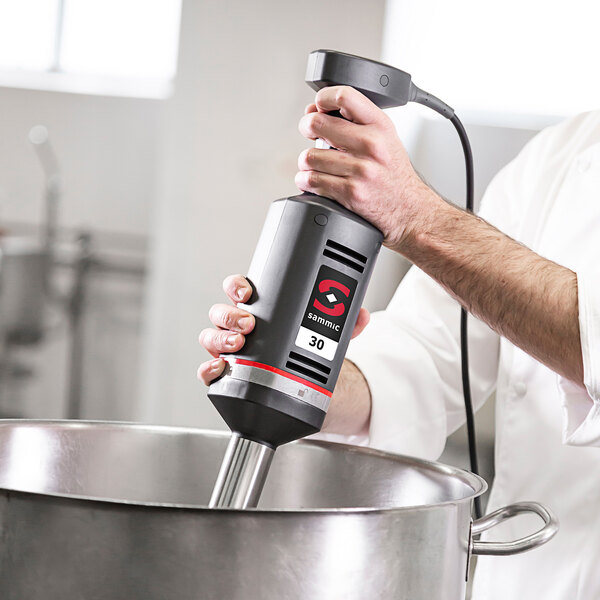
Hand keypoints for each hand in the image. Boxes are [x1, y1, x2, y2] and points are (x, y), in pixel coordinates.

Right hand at [197, 274, 369, 384]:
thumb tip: (362, 315)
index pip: (238, 290)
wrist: (297, 386)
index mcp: (257, 310)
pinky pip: (208, 370)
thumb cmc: (300, 351)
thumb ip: (342, 324)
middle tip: (249, 322)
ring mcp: (229, 350)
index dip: (237, 286)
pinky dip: (210, 369)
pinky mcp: (227, 374)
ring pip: (211, 337)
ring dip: (220, 339)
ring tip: (238, 344)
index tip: (247, 291)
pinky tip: (220, 368)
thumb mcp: (322, 336)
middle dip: (230, 315)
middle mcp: (237, 327)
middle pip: (221, 312)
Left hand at [296, 86, 437, 249]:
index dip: (322, 99)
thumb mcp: (387, 139)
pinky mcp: (349, 193)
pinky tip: (314, 181)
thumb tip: (316, 111)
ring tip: (315, 164)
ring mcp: (360, 170)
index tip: (316, 107)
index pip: (344, 96)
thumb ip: (359, 123)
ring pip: (309, 156)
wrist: (410, 211)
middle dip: (307, 128)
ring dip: (306, 162)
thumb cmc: (395, 177)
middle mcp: (371, 145)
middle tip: (310, 134)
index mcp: (380, 126)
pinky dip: (306, 181)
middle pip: (317, 124)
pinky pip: (311, 180)